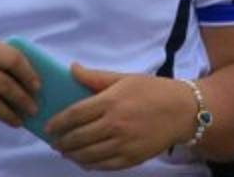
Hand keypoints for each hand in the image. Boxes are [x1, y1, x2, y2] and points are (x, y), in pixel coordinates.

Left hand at [46, 64, 197, 170]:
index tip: (49, 127)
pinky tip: (84, 159)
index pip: (74, 115)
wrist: (184, 111)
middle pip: (77, 138)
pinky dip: (88, 164)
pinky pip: (102, 165)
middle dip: (61, 141)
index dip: (57, 123)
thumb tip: (71, 69)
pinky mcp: (131, 158)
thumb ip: (96, 77)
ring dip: (71, 154)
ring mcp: (123, 143)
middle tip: (55, 141)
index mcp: (111, 101)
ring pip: (86, 155)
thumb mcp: (126, 78)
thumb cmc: (154, 91)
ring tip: (66, 151)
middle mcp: (115, 124)